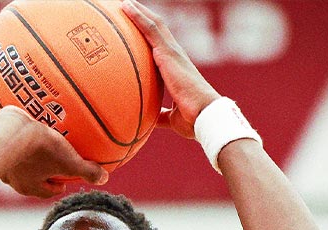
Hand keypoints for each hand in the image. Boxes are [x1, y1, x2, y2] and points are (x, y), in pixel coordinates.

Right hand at [0, 107, 107, 198]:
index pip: (45, 192)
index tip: (63, 182)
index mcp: (30, 185)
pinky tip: (15, 130)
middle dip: (39, 173)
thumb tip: (104, 178)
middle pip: (29, 180)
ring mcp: (0, 164)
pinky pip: (2, 146)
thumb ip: (86, 171)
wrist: (5, 132)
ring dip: (24, 158)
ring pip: (14, 164)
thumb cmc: (38, 150)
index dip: (55, 187)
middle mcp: (13, 179)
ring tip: (31, 146)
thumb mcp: (68, 160)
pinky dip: (10, 142)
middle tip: (49, 166)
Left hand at [121, 0, 219, 138]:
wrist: (203, 115)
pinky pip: (149, 29)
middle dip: (144, 18)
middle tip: (128, 8)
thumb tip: (150, 120)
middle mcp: (176, 56)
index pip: (162, 47)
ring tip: (124, 3)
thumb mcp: (171, 117)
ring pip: (154, 24)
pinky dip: (137, 16)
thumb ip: (160, 115)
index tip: (138, 29)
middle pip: (158, 30)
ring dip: (139, 12)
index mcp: (177, 68)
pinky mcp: (167, 52)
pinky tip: (125, 8)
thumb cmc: (192, 119)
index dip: (151, 36)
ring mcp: (172, 52)